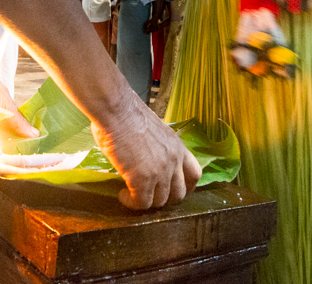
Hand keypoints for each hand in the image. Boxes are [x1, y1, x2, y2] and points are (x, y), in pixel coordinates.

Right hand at [91, 93, 200, 209]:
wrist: (116, 109)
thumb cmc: (127, 113)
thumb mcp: (153, 129)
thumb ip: (158, 147)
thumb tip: (148, 156)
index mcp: (177, 146)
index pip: (195, 174)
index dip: (187, 186)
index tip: (174, 190)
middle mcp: (174, 160)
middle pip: (179, 193)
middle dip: (165, 198)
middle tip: (150, 195)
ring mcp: (160, 172)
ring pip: (161, 201)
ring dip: (146, 201)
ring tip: (132, 194)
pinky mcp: (142, 179)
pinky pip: (142, 203)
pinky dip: (131, 203)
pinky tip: (122, 195)